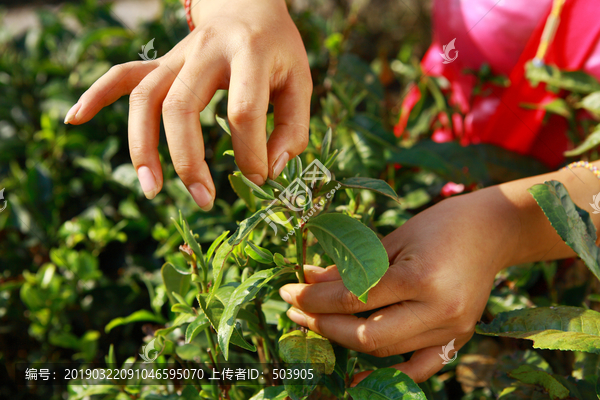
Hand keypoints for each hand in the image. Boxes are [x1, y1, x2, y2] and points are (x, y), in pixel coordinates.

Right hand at [64, 0, 310, 209]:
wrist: (248, 7)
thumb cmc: (278, 51)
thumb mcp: (302, 82)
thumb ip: (293, 128)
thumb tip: (268, 173)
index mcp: (249, 53)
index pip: (243, 111)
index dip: (251, 153)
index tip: (260, 179)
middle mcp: (205, 51)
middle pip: (180, 106)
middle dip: (187, 160)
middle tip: (204, 200)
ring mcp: (177, 56)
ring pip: (145, 98)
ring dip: (142, 146)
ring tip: (151, 189)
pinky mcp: (162, 62)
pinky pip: (123, 75)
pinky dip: (96, 95)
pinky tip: (75, 118)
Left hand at [279, 187, 521, 382]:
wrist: (491, 231)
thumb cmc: (440, 224)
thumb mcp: (391, 239)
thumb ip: (352, 265)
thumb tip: (309, 282)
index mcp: (420, 278)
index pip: (353, 298)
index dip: (314, 299)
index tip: (288, 293)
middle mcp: (438, 311)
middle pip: (366, 333)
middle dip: (322, 324)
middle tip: (293, 311)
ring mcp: (451, 330)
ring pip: (385, 351)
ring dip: (344, 341)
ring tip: (316, 325)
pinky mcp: (458, 339)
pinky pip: (418, 368)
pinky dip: (386, 376)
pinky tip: (355, 378)